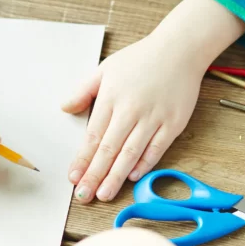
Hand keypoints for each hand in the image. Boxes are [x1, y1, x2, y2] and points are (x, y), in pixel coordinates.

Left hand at [62, 33, 201, 202]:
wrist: (179, 50)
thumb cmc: (142, 59)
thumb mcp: (106, 69)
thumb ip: (84, 91)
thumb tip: (65, 107)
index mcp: (111, 98)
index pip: (92, 136)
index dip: (82, 159)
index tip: (73, 177)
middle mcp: (131, 110)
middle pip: (109, 149)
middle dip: (95, 175)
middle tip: (84, 196)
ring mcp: (153, 118)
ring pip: (131, 153)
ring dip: (116, 176)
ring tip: (104, 194)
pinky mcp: (173, 123)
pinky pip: (157, 149)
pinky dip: (145, 164)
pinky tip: (132, 177)